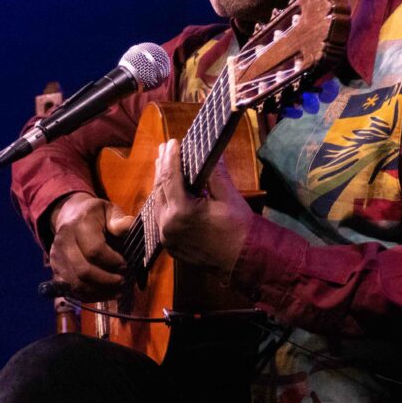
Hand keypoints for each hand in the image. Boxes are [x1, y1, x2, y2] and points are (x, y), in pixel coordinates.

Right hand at [47, 192, 134, 300]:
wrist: (70, 216)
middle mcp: (64, 241)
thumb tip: (129, 226)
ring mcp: (57, 257)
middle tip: (122, 281)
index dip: (112, 261)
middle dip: (106, 280)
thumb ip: (119, 220)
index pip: (94, 250)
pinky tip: (104, 294)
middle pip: (83, 270)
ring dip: (99, 292)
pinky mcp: (55, 270)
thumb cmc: (95, 215)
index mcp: (80, 225)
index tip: (125, 265)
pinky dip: (89, 296)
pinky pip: (71, 290)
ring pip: (76, 284)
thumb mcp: (110, 211)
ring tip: (117, 290)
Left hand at [152, 139, 254, 277]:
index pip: (171, 177)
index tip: (172, 141)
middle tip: (165, 148)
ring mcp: (167, 237)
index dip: (171, 157)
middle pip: (160, 189)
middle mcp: (168, 225)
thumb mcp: (228, 196)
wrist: (243, 260)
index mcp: (182, 212)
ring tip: (164, 165)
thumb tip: (211, 151)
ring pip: (158, 203)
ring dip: (161, 183)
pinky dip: (164, 200)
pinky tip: (168, 191)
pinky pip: (161, 217)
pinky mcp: (170, 245)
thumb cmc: (239, 228)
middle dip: (163, 167)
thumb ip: (215, 173)